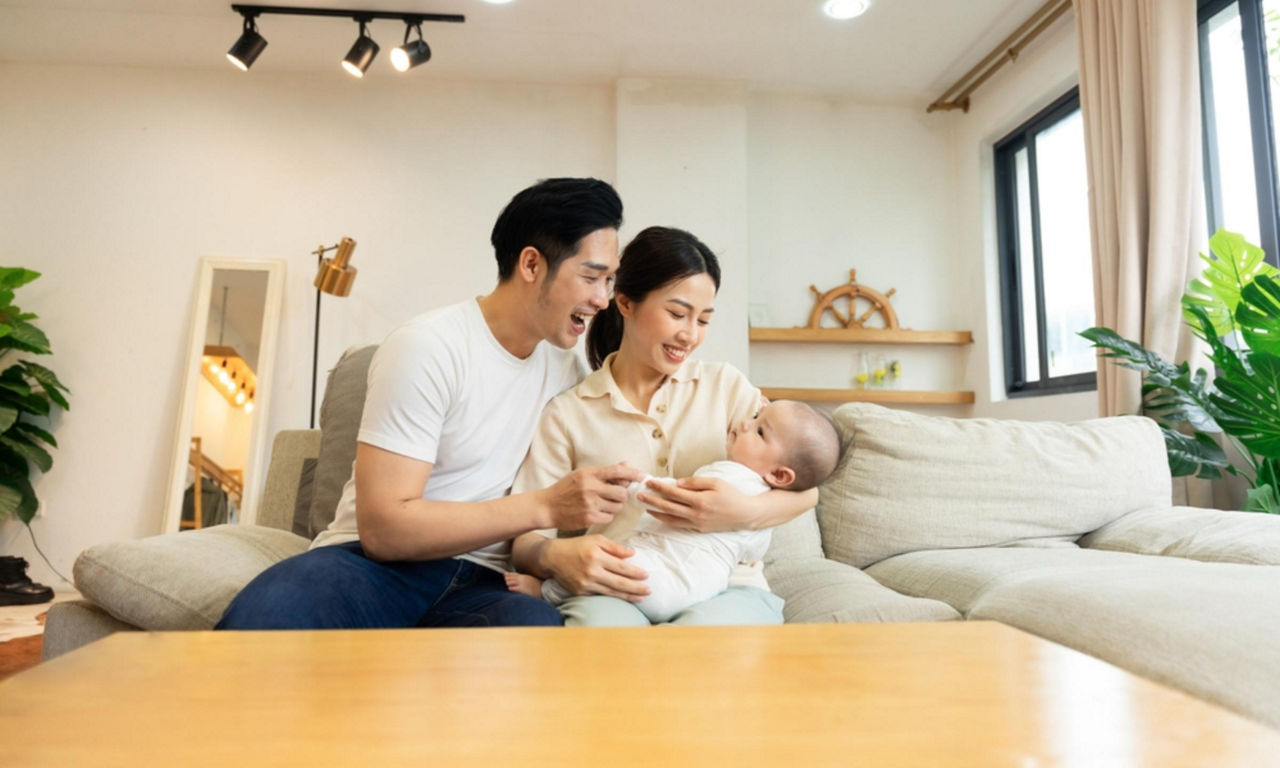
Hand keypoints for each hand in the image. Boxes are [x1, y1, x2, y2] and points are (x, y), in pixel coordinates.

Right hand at [539, 462, 643, 530]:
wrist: (547, 507)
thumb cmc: (565, 489)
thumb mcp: (582, 475)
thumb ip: (604, 471)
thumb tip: (626, 464)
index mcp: (589, 474)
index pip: (616, 471)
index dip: (632, 473)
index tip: (642, 476)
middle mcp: (590, 488)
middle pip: (621, 492)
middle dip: (622, 494)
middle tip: (616, 495)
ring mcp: (590, 504)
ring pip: (617, 506)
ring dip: (614, 506)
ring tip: (602, 503)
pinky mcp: (589, 518)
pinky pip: (609, 517)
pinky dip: (606, 515)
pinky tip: (596, 512)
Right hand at [543, 535, 649, 601]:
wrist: (552, 557)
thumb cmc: (577, 546)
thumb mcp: (596, 540)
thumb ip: (615, 547)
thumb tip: (632, 554)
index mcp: (597, 557)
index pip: (622, 567)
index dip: (636, 573)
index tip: (646, 575)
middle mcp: (592, 572)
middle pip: (619, 583)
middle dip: (636, 588)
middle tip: (649, 591)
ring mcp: (586, 584)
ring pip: (612, 593)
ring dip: (628, 596)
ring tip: (641, 598)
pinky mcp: (580, 592)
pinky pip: (600, 595)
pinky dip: (613, 597)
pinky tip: (623, 598)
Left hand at [638, 475, 754, 532]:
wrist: (745, 514)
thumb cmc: (732, 495)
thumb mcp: (716, 482)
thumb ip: (696, 482)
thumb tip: (677, 483)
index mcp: (700, 500)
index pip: (674, 493)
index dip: (660, 487)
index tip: (649, 482)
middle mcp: (696, 513)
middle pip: (668, 507)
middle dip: (652, 500)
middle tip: (639, 495)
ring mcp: (697, 523)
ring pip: (671, 519)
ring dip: (657, 513)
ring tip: (646, 507)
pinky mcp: (699, 529)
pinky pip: (679, 525)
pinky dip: (667, 521)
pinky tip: (660, 516)